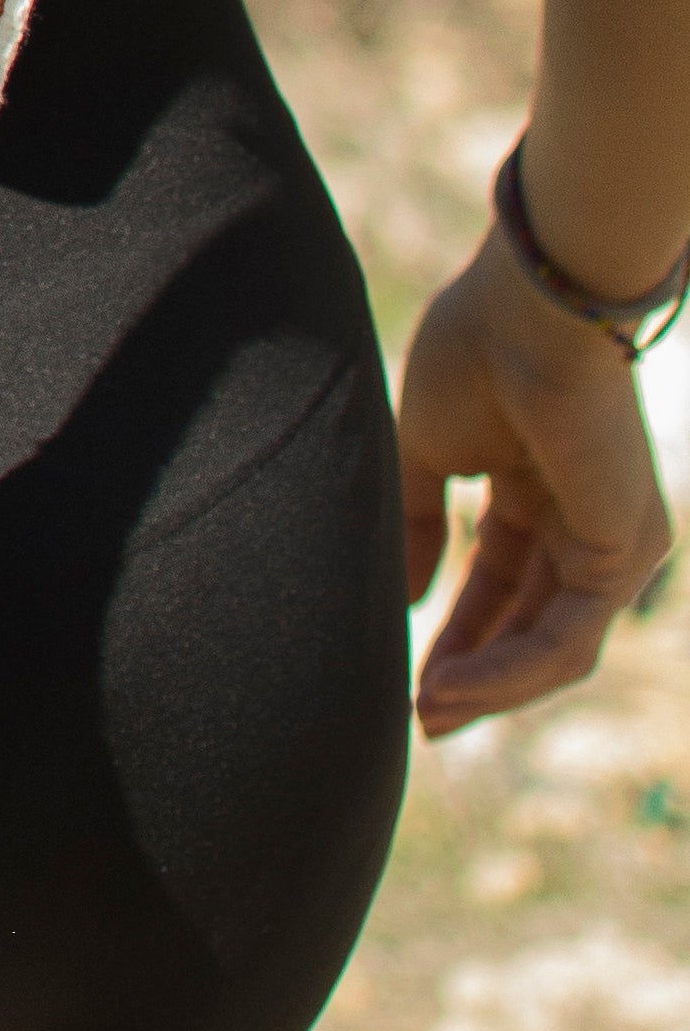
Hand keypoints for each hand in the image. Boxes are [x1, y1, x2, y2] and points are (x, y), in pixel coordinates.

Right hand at [398, 221, 674, 733]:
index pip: (501, 580)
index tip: (407, 675)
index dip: (455, 628)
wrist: (528, 311)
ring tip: (428, 711)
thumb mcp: (427, 451)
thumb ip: (419, 525)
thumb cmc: (475, 353)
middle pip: (528, 622)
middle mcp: (585, 520)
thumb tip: (404, 598)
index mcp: (540, 485)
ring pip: (552, 645)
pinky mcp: (626, 556)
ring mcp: (614, 542)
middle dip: (474, 674)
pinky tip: (451, 684)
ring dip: (488, 686)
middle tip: (420, 719)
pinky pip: (564, 637)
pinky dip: (507, 668)